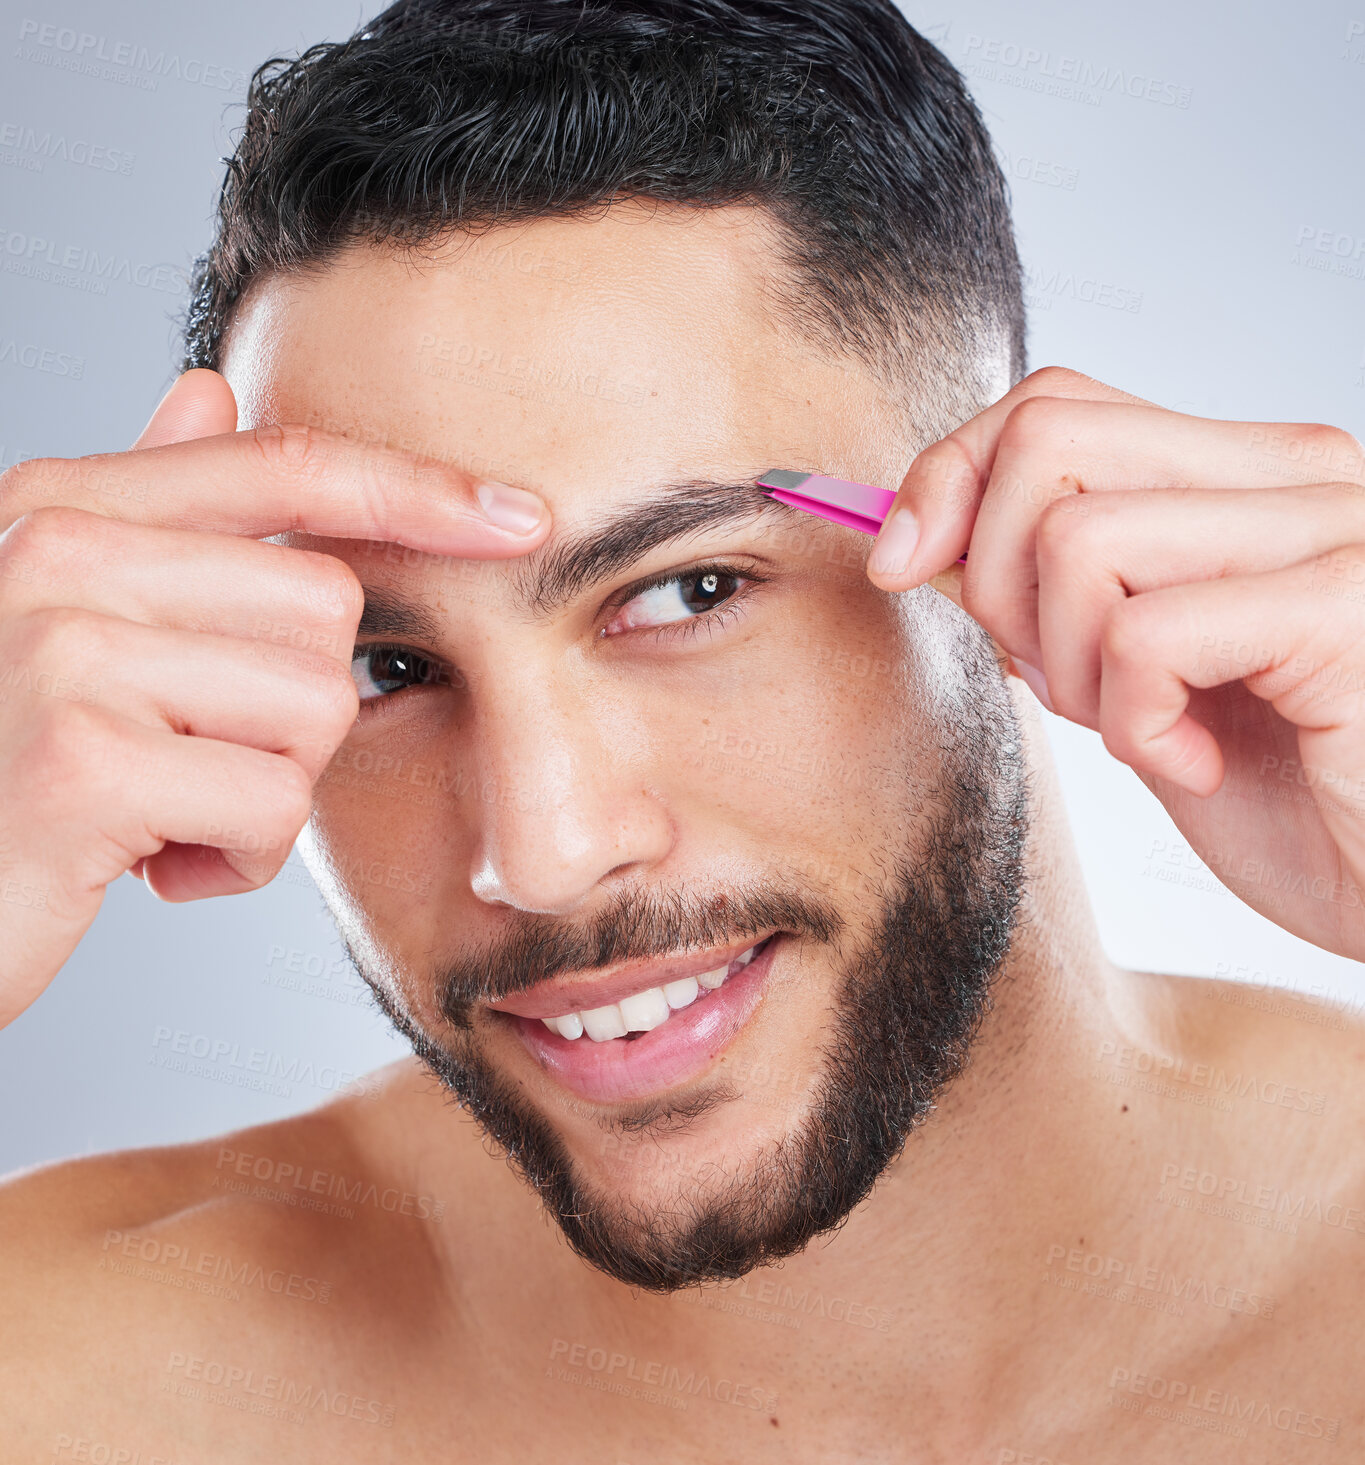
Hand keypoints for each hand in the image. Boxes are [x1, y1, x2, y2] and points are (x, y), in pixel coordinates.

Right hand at [0, 369, 549, 1027]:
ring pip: (313, 710)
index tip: (523, 515)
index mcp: (63, 509)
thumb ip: (147, 511)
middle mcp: (57, 556)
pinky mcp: (83, 762)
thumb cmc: (11, 764)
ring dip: (265, 791)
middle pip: (327, 610)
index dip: (418, 489)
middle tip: (195, 758)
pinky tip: (154, 863)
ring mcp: (63, 652)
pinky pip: (272, 804)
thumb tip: (208, 391)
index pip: (286, 468)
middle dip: (295, 711)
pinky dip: (239, 856)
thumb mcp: (66, 622)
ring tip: (165, 810)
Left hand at [866, 366, 1364, 960]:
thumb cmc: (1281, 794)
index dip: (951, 475)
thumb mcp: (1129, 676)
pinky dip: (1135, 724)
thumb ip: (1051, 594)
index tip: (903, 566)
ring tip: (1146, 728)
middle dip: (996, 580)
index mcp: (1246, 472)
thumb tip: (916, 539)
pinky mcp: (1341, 607)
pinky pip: (1142, 636)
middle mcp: (1296, 472)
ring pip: (1078, 539)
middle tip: (1062, 682)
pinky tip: (1201, 762)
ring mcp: (1328, 529)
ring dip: (1070, 668)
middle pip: (1046, 442)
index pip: (1055, 403)